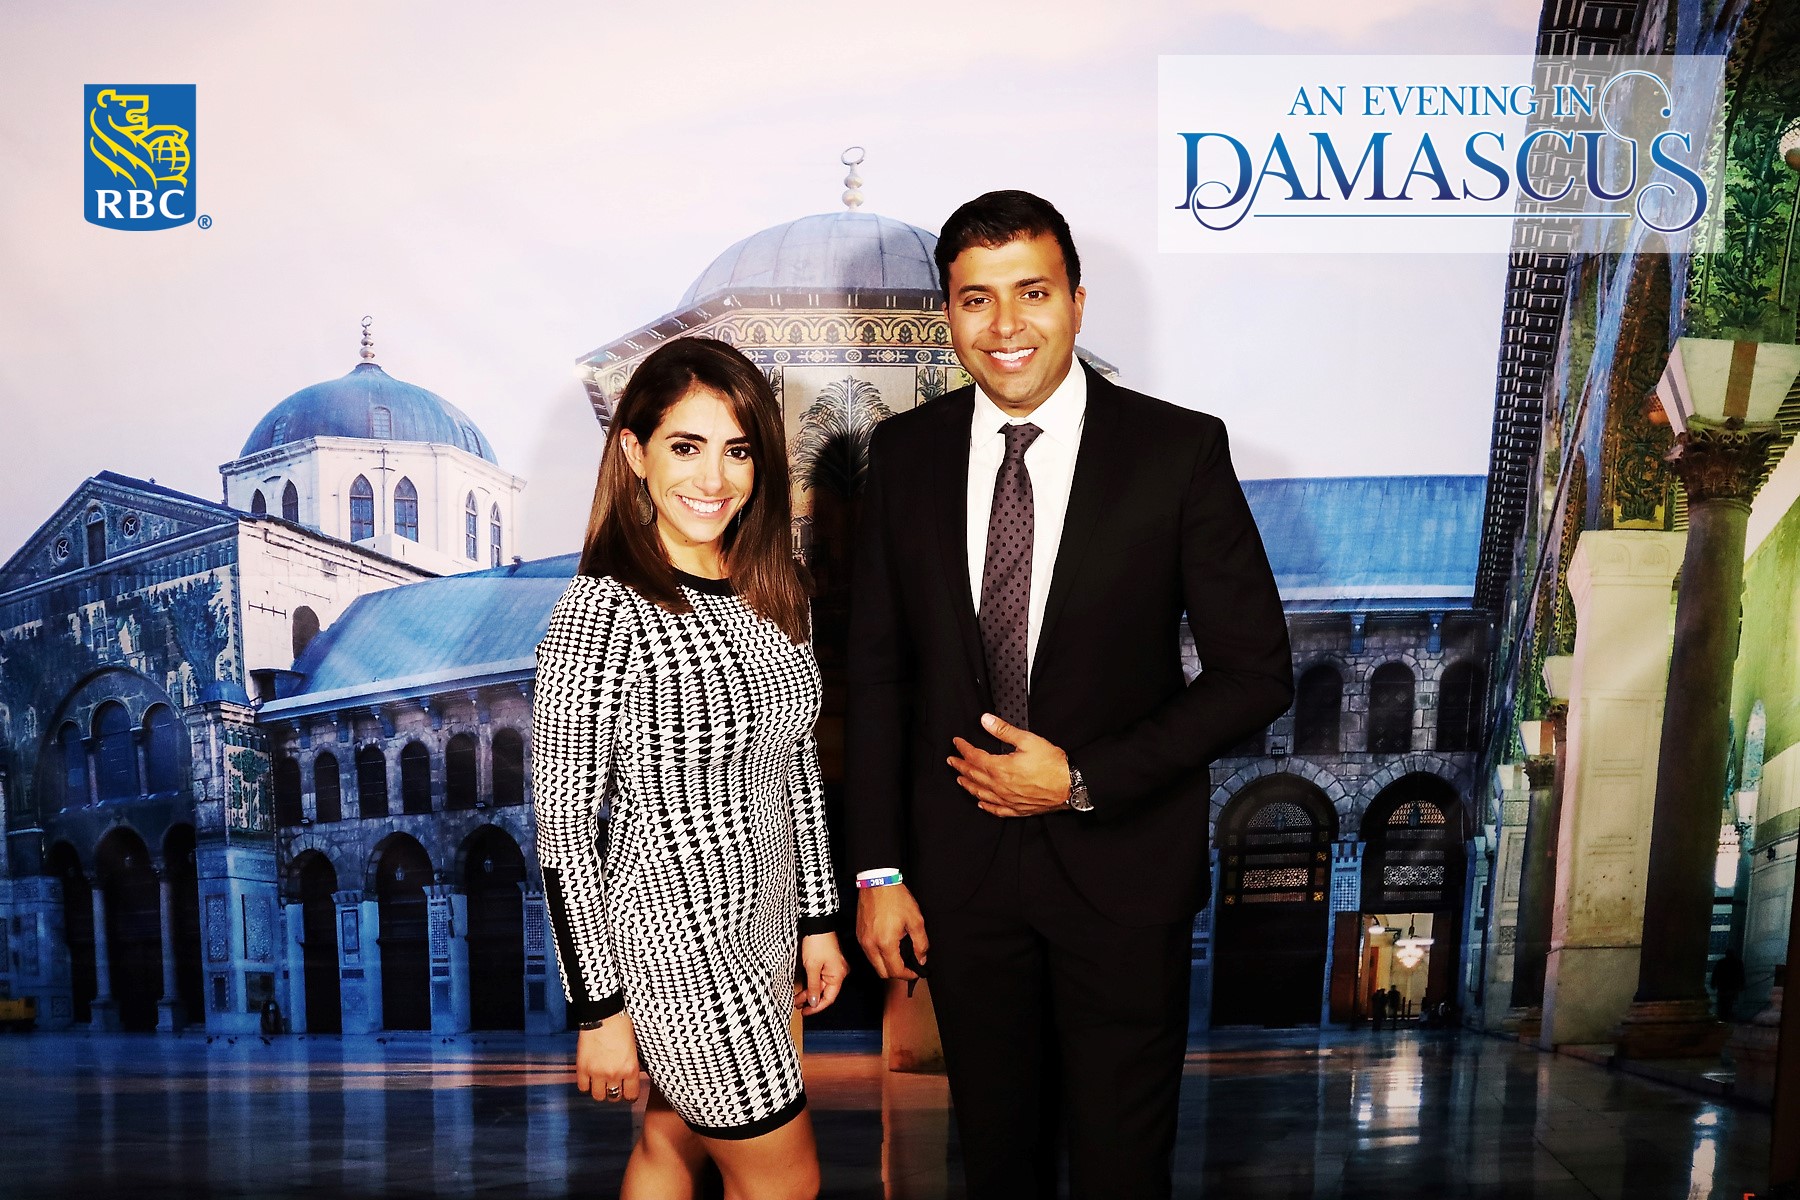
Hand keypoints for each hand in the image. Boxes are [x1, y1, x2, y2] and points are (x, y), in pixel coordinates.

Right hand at [574, 1012, 640, 1102]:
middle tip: (613, 1086)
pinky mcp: (582, 1068)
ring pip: (598, 1096)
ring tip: (600, 1083)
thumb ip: (630, 1065)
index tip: (627, 1092)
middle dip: (614, 1093)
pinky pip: (583, 1088)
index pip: (631, 1095)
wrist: (603, 1014)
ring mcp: (597, 1073)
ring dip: (600, 1091)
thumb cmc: (621, 1025)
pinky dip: (586, 1085)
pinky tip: (589, 1078)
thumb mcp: (633, 1047)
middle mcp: (614, 1074)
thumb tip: (628, 1077)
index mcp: (630, 1068)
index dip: (629, 1095)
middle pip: (614, 1098)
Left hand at [796, 932, 849, 1014]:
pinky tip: (803, 988)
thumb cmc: (816, 943)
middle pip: (824, 992)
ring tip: (796, 998)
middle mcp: (839, 973)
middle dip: (810, 1000)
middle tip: (797, 1005)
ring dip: (809, 992)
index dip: (816, 1007)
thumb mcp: (812, 967)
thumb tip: (813, 1003)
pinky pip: (821, 977)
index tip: (805, 1012)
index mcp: (838, 976)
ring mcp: (834, 968)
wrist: (817, 924)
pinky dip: (812, 983)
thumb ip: (813, 987)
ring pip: (821, 985)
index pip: (829, 998)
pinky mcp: (828, 963)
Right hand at [856, 882, 927, 980]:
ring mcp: (863, 940)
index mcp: (885, 943)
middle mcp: (871, 945)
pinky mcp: (859, 935)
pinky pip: (869, 953)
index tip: (916, 971)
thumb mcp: (916, 920)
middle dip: (897, 973)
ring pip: (874, 964)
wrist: (877, 882)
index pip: (895, 971)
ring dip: (887, 965)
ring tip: (900, 956)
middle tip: (908, 966)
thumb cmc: (896, 898)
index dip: (908, 975)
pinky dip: (879, 956)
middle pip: (882, 973)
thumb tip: (921, 959)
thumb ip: (921, 943)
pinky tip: (889, 947)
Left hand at [949, 713, 1072, 817]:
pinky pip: (996, 809)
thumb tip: (986, 721)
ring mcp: (1007, 800)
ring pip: (981, 794)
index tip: (957, 743)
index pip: (974, 757)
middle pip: (973, 776)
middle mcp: (1000, 787)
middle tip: (951, 761)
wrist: (1070, 786)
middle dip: (960, 767)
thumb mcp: (1028, 740)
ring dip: (968, 785)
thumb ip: (1004, 731)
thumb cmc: (1052, 764)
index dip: (963, 749)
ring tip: (960, 779)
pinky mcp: (1017, 809)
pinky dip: (986, 806)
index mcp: (1000, 769)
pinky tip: (981, 803)